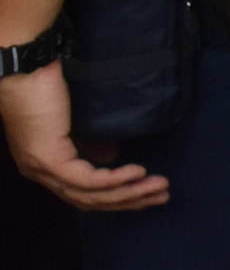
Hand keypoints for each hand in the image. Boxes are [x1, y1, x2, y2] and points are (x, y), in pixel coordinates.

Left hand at [0, 62, 167, 209]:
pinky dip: (115, 180)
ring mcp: (42, 169)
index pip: (82, 193)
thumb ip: (90, 140)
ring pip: (89, 195)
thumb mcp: (73, 119)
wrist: (27, 68)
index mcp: (44, 165)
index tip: (146, 193)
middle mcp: (40, 174)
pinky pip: (87, 179)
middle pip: (89, 201)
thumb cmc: (48, 84)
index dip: (116, 198)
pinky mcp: (49, 159)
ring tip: (158, 188)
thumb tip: (112, 156)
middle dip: (128, 201)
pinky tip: (137, 173)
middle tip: (162, 197)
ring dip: (127, 194)